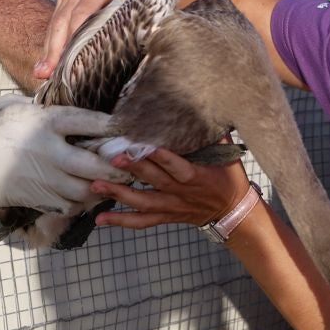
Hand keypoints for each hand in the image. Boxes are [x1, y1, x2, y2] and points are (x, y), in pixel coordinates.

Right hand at [0, 95, 123, 216]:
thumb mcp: (14, 108)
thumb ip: (43, 110)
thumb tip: (70, 111)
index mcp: (44, 122)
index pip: (89, 122)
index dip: (112, 126)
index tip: (128, 128)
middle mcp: (49, 151)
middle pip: (97, 163)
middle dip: (117, 166)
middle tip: (129, 164)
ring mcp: (44, 178)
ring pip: (87, 189)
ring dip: (103, 186)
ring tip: (115, 181)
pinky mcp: (38, 198)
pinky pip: (70, 205)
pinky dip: (83, 202)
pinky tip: (88, 194)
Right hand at [36, 0, 155, 80]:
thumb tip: (167, 26)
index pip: (84, 12)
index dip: (78, 34)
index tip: (76, 57)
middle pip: (64, 22)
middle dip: (56, 49)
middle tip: (48, 75)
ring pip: (56, 23)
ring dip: (49, 49)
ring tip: (42, 74)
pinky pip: (55, 20)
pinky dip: (50, 40)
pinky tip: (47, 60)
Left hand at [91, 147, 248, 231]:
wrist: (234, 214)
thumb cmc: (231, 180)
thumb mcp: (229, 156)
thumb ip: (215, 134)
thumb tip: (206, 107)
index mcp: (197, 176)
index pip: (177, 165)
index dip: (161, 156)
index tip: (144, 144)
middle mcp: (182, 192)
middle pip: (155, 181)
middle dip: (134, 169)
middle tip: (113, 158)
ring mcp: (172, 206)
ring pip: (143, 203)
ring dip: (119, 194)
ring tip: (96, 186)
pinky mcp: (165, 216)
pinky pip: (142, 222)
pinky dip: (121, 221)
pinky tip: (100, 219)